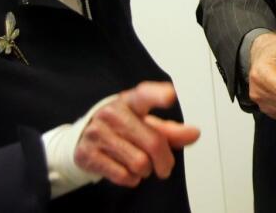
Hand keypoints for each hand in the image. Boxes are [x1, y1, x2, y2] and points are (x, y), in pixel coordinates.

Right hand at [74, 81, 200, 186]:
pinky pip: (123, 175)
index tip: (170, 95)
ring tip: (142, 165)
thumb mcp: (145, 123)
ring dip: (146, 171)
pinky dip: (132, 179)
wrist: (82, 138)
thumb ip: (170, 130)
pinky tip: (128, 172)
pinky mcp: (88, 154)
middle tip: (165, 167)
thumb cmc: (121, 127)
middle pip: (153, 143)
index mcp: (130, 101)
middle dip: (165, 160)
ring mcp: (98, 133)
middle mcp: (112, 113)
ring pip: (140, 163)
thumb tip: (194, 134)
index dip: (158, 95)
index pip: (145, 95)